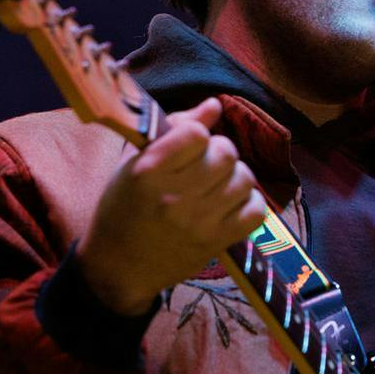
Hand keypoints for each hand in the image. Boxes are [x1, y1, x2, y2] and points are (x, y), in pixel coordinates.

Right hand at [75, 97, 266, 315]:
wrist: (118, 268)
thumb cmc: (122, 209)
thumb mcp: (134, 164)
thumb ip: (175, 130)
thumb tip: (215, 105)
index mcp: (147, 171)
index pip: (197, 134)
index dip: (198, 136)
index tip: (188, 148)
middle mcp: (173, 196)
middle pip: (226, 153)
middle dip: (219, 153)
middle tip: (206, 166)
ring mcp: (197, 222)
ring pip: (244, 179)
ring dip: (235, 178)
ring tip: (218, 186)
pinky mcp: (215, 244)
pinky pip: (256, 212)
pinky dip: (249, 203)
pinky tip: (231, 205)